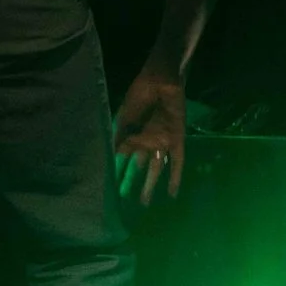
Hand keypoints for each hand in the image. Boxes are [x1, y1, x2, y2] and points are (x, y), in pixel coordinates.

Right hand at [114, 71, 185, 204]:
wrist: (161, 82)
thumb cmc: (140, 96)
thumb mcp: (125, 119)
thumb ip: (120, 138)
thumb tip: (112, 158)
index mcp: (131, 136)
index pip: (122, 159)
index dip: (116, 172)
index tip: (109, 188)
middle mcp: (146, 142)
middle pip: (138, 168)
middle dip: (132, 183)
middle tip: (125, 200)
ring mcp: (161, 143)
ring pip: (156, 169)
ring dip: (151, 185)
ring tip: (144, 203)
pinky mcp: (176, 141)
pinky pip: (177, 162)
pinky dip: (175, 177)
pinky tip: (172, 193)